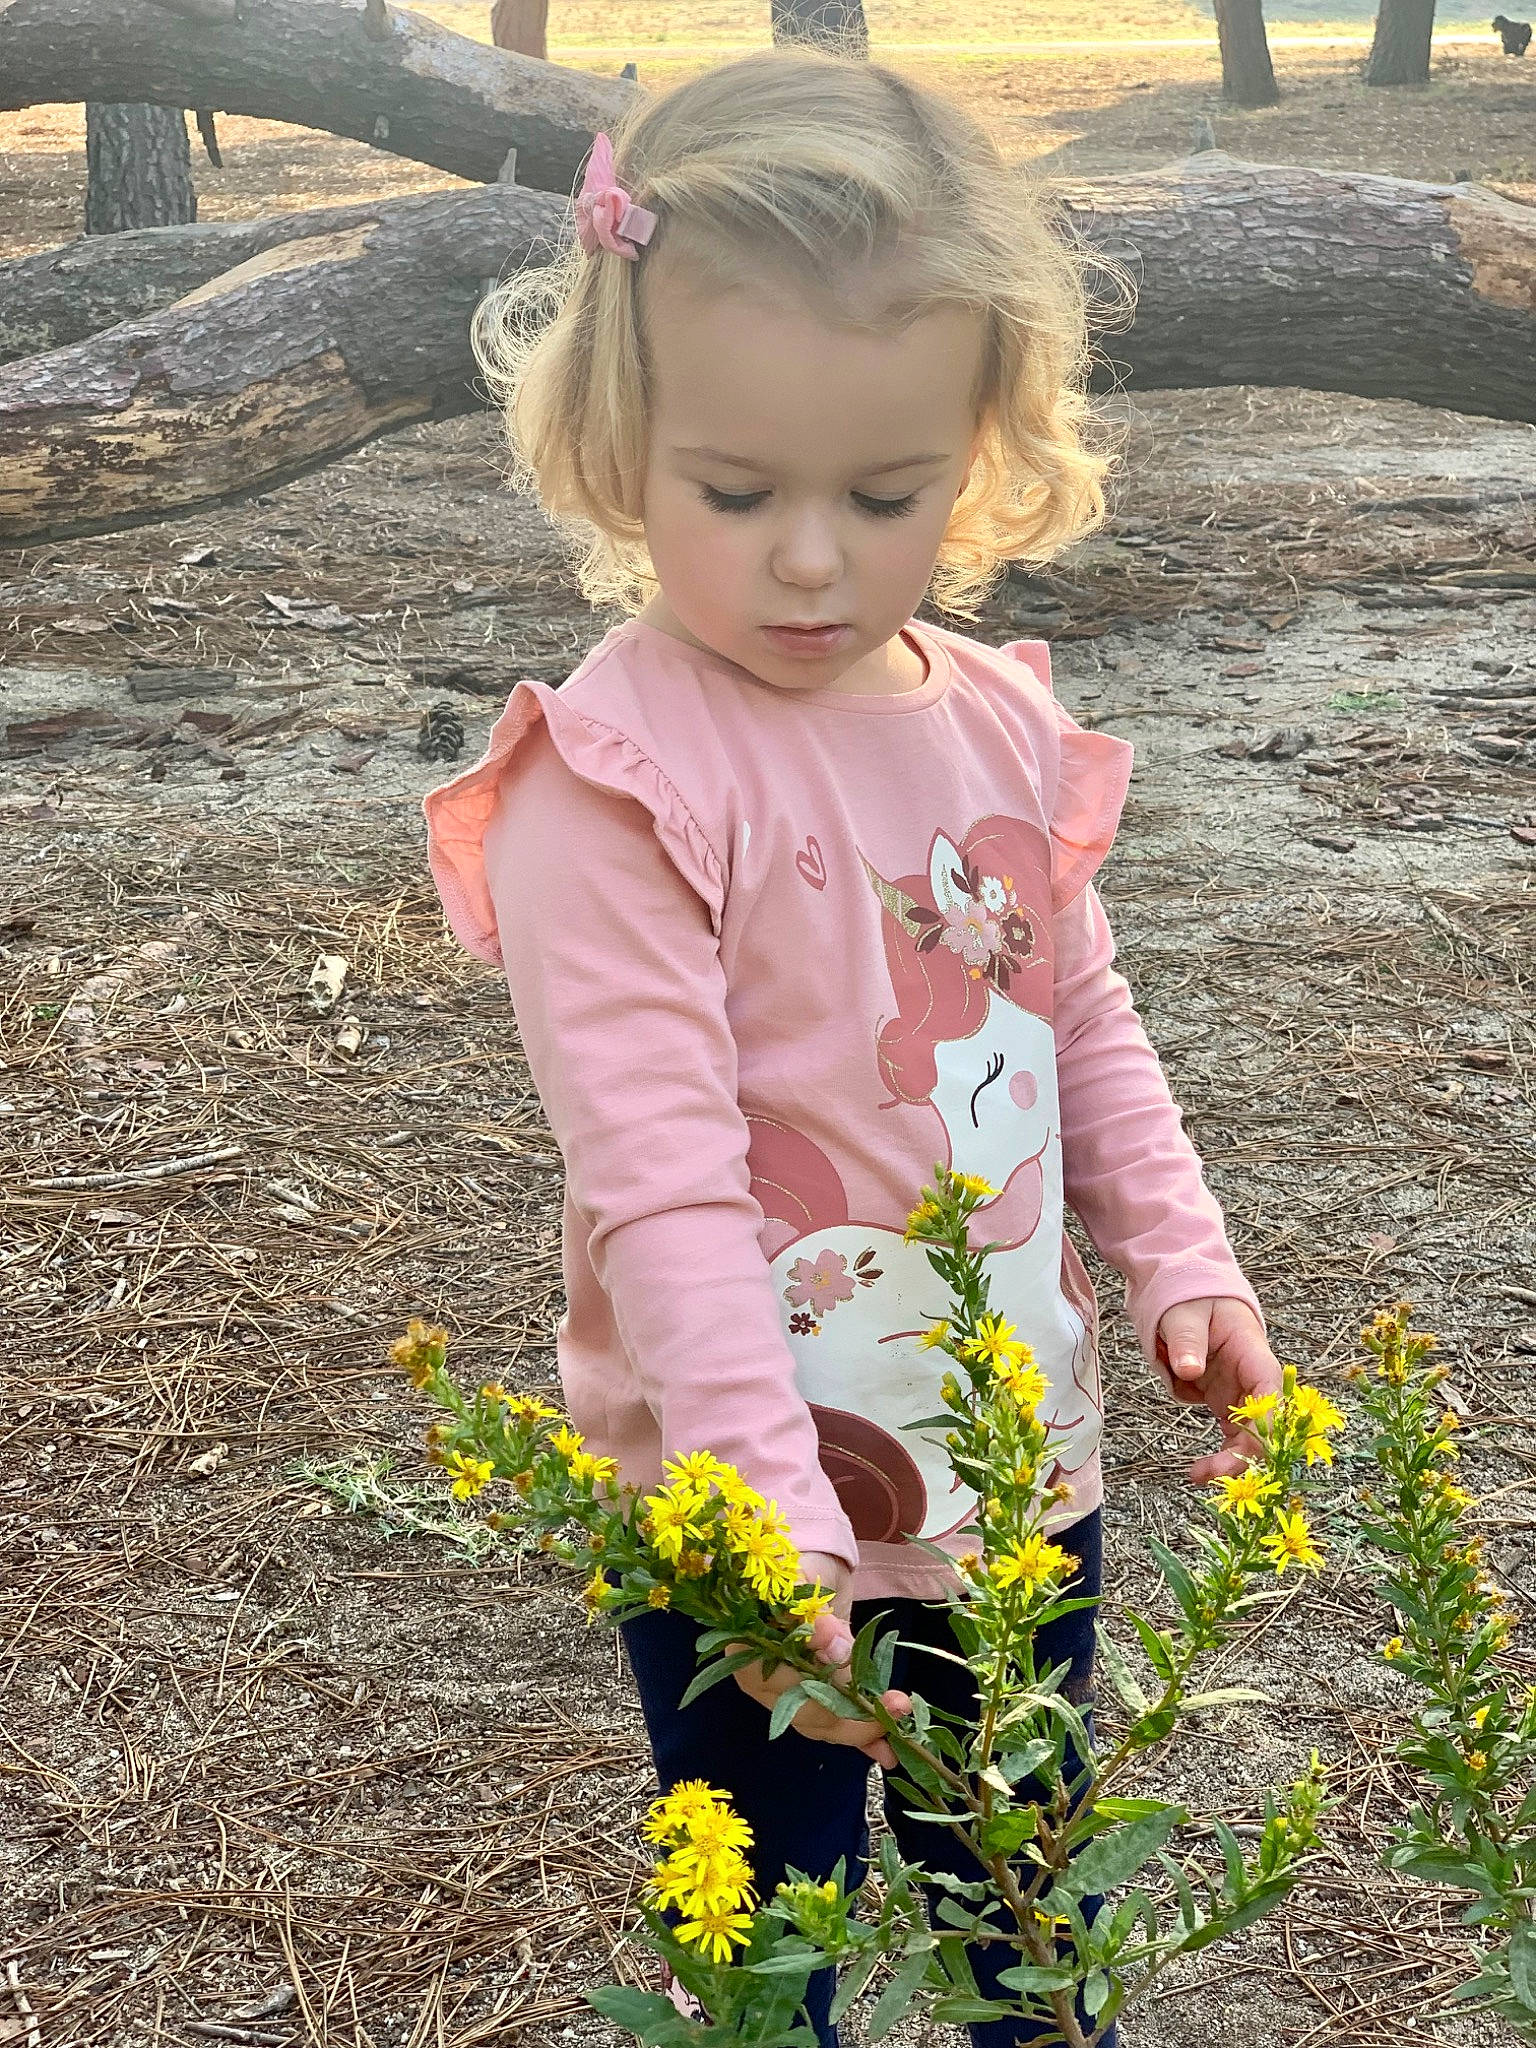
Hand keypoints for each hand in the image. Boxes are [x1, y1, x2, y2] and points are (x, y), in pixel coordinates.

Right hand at [730, 1550, 910, 1769]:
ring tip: (900, 1732)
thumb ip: (813, 1612)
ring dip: (862, 1730)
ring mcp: (786, 1692)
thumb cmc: (797, 1567)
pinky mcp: (812, 1696)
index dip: (822, 1693)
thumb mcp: (803, 1580)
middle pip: (804, 1712)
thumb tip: (833, 1644)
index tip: (861, 1685)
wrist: (808, 1567)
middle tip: (896, 1711)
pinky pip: (834, 1722)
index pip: (782, 1683)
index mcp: (747, 1647)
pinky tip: (886, 1749)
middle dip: (852, 1717)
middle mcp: (761, 1678)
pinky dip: (861, 1736)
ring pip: (822, 1724)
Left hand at [1157, 1297, 1282, 1483]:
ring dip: (1234, 1462)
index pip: (1270, 1391)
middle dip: (1246, 1454)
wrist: (1191, 1298)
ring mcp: (1243, 1393)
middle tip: (1213, 1473)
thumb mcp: (1185, 1315)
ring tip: (1200, 1476)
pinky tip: (1202, 1472)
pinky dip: (1223, 1456)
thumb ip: (1187, 1341)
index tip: (1246, 1448)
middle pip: (1266, 1423)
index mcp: (1252, 1352)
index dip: (1266, 1423)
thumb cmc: (1193, 1302)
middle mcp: (1254, 1378)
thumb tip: (1189, 1369)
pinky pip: (1234, 1436)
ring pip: (1252, 1437)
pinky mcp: (1228, 1403)